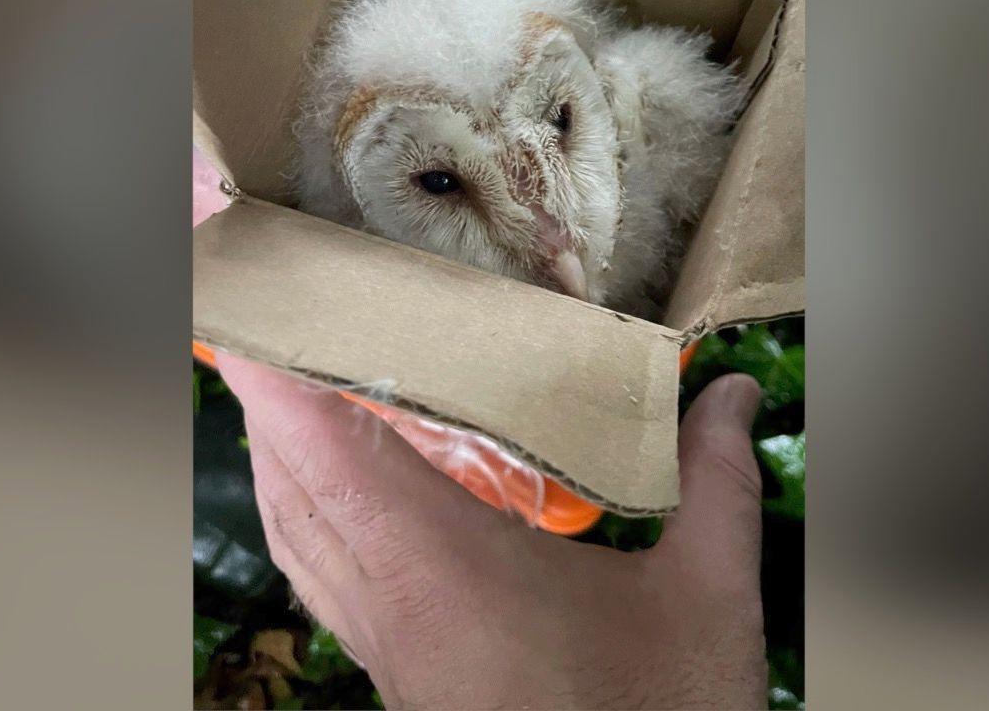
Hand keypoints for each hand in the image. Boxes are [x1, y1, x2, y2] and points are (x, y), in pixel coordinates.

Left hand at [215, 354, 767, 709]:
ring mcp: (386, 648)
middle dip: (266, 399)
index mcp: (447, 570)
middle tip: (270, 322)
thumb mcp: (706, 599)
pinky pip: (318, 578)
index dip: (278, 379)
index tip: (252, 314)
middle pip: (290, 486)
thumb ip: (715, 484)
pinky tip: (329, 498)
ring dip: (276, 458)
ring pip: (293, 537)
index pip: (329, 453)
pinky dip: (302, 517)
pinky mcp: (396, 676)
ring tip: (284, 389)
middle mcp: (392, 605)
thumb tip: (736, 393)